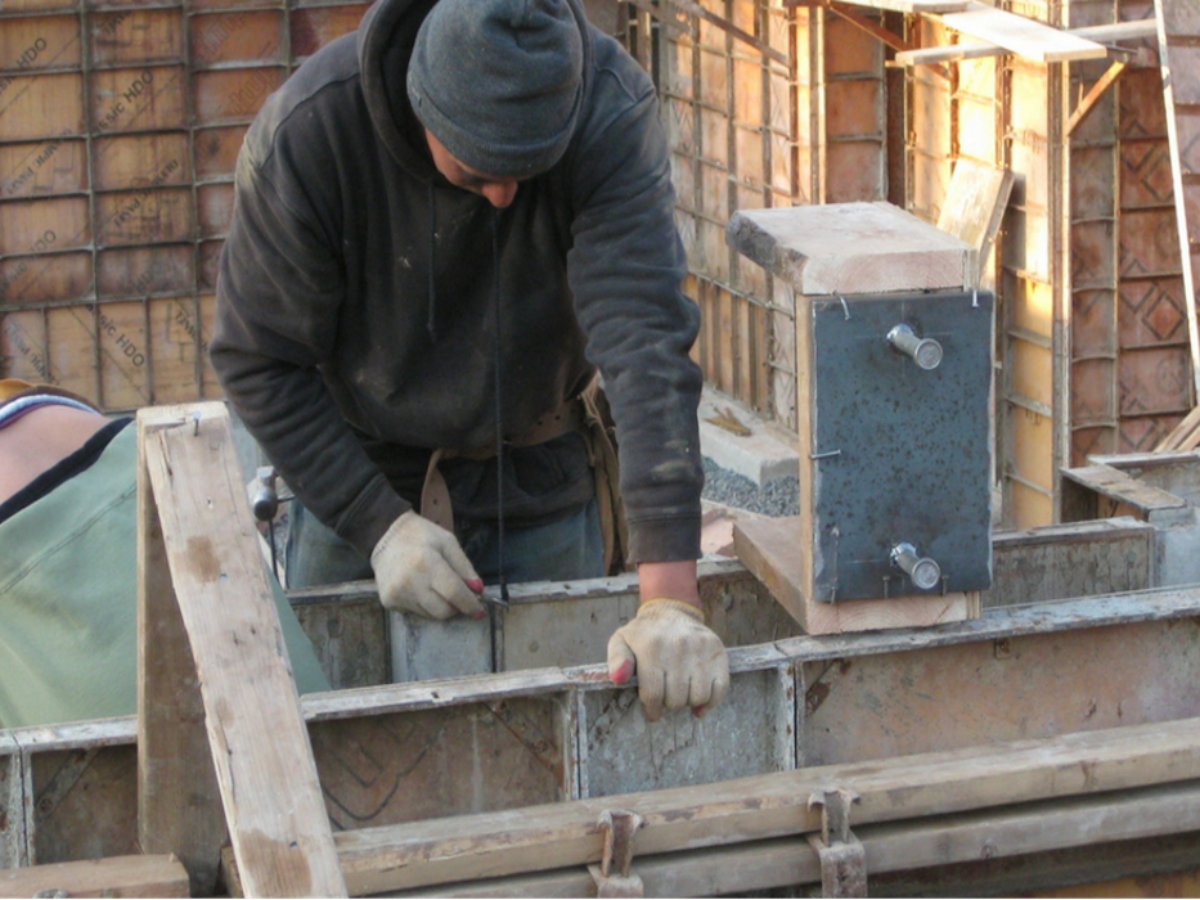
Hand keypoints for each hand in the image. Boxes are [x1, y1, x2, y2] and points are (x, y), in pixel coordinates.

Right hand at [370, 511, 484, 618]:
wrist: (385, 535)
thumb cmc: (420, 536)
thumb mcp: (448, 543)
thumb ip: (465, 567)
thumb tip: (479, 590)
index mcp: (426, 563)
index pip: (454, 593)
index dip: (470, 604)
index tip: (480, 610)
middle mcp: (409, 582)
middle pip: (443, 611)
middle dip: (456, 607)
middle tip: (458, 595)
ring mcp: (396, 594)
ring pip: (430, 615)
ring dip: (439, 606)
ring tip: (434, 585)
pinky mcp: (388, 602)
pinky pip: (416, 613)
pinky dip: (424, 605)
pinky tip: (419, 587)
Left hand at [607, 598, 729, 721]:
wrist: (671, 611)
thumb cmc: (644, 634)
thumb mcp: (621, 642)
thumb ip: (617, 661)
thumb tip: (618, 679)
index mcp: (652, 648)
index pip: (653, 694)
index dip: (652, 709)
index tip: (652, 712)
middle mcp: (678, 647)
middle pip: (676, 700)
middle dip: (668, 703)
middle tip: (666, 695)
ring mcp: (701, 650)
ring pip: (697, 698)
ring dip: (687, 702)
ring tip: (680, 693)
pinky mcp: (718, 652)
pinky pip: (719, 689)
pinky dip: (710, 702)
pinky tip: (700, 704)